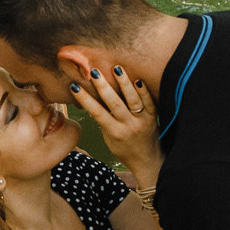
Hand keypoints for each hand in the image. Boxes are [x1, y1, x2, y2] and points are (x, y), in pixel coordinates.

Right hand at [65, 64, 161, 190]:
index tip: (75, 86)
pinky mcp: (154, 117)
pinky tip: (137, 79)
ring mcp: (143, 120)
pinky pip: (150, 102)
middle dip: (103, 87)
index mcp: (115, 132)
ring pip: (133, 99)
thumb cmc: (124, 149)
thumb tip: (92, 100)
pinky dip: (144, 91)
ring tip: (116, 68)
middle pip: (115, 104)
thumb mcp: (109, 139)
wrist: (148, 160)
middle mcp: (129, 125)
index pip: (98, 113)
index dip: (86, 99)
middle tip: (94, 72)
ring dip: (124, 83)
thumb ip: (103, 121)